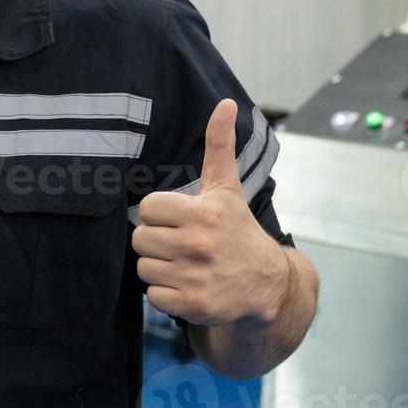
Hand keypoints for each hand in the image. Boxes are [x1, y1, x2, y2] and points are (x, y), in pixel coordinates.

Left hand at [132, 98, 290, 327]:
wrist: (266, 283)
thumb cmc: (237, 229)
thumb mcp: (227, 187)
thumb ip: (220, 145)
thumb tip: (226, 102)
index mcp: (204, 213)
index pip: (149, 208)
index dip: (160, 213)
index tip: (178, 218)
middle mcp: (199, 244)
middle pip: (141, 238)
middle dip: (156, 240)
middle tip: (179, 242)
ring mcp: (196, 276)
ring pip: (143, 266)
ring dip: (159, 266)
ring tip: (183, 263)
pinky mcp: (193, 304)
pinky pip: (152, 294)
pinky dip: (164, 292)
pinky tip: (185, 283)